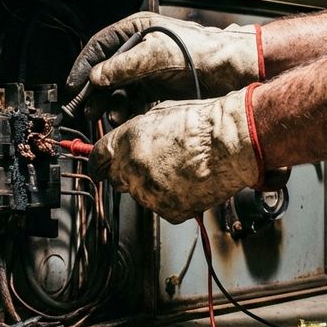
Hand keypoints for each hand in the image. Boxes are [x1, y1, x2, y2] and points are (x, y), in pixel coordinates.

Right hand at [66, 13, 262, 108]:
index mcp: (135, 31)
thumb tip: (97, 77)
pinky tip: (125, 120)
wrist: (234, 69)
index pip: (99, 47)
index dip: (84, 66)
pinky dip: (127, 112)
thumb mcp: (158, 54)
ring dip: (111, 105)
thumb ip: (125, 65)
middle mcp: (138, 51)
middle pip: (106, 73)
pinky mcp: (158, 91)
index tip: (74, 87)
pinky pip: (134, 103)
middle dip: (96, 93)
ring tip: (110, 117)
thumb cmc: (201, 51)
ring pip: (119, 91)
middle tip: (87, 110)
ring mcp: (148, 72)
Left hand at [87, 86, 262, 223]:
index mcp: (126, 143)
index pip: (96, 160)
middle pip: (117, 179)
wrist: (230, 144)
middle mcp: (132, 170)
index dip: (97, 163)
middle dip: (128, 172)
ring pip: (140, 195)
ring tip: (179, 169)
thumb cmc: (202, 125)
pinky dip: (171, 199)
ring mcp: (149, 194)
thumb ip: (135, 133)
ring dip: (151, 185)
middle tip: (153, 162)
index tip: (98, 167)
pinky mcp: (168, 211)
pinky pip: (162, 207)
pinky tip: (187, 182)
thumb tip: (127, 141)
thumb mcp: (159, 115)